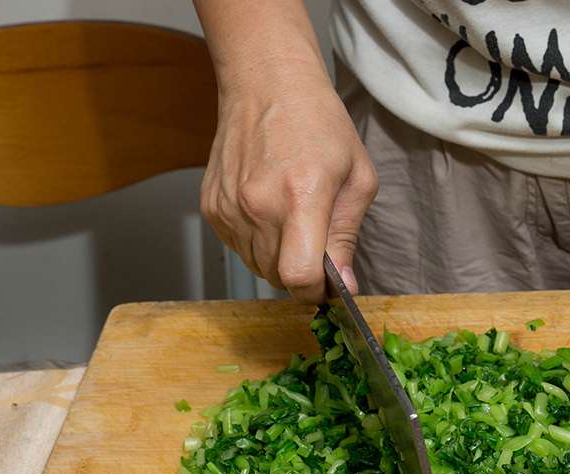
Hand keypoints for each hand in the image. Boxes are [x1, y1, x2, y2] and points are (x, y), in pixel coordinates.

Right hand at [200, 70, 377, 302]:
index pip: (298, 277)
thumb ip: (347, 237)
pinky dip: (258, 242)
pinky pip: (238, 248)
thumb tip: (345, 286)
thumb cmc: (320, 125)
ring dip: (280, 258)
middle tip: (317, 240)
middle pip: (278, 278)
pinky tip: (270, 209)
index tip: (329, 284)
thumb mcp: (357, 178)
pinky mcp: (211, 208)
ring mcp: (228, 209)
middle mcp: (257, 206)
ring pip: (257, 267)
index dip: (316, 291)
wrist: (266, 85)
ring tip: (293, 217)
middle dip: (303, 273)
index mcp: (300, 197)